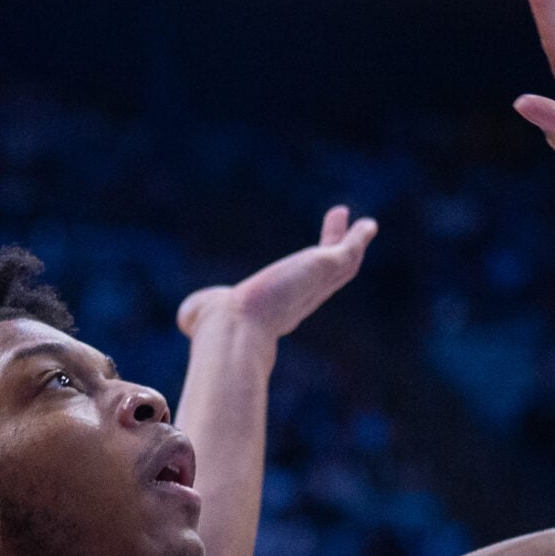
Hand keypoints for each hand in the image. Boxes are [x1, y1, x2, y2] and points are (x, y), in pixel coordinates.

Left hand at [178, 205, 378, 339]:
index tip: (308, 259)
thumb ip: (197, 313)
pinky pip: (347, 253)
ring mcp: (315, 286)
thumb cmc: (215, 329)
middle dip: (333, 251)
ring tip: (362, 225)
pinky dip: (358, 240)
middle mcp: (301, 300)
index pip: (298, 290)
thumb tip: (187, 319)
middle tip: (338, 226)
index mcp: (279, 310)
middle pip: (324, 274)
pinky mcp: (322, 269)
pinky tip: (367, 225)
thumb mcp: (200, 315)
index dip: (304, 274)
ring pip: (342, 265)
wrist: (234, 330)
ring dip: (351, 244)